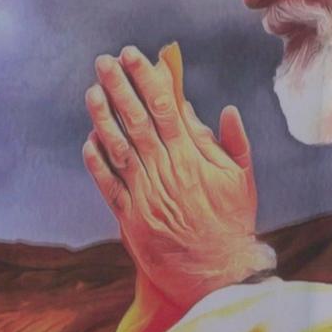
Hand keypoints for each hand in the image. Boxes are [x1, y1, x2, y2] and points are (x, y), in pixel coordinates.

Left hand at [82, 44, 271, 307]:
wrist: (218, 274)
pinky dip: (97, 162)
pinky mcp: (131, 219)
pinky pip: (108, 185)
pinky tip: (89, 140)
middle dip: (119, 88)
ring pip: (118, 149)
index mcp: (193, 160)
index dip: (148, 79)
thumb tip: (223, 108)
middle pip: (137, 122)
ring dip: (102, 118)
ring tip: (93, 91)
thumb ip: (232, 142)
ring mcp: (145, 197)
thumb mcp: (242, 180)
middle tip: (104, 62)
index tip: (135, 56)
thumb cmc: (232, 224)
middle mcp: (166, 174)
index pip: (166, 109)